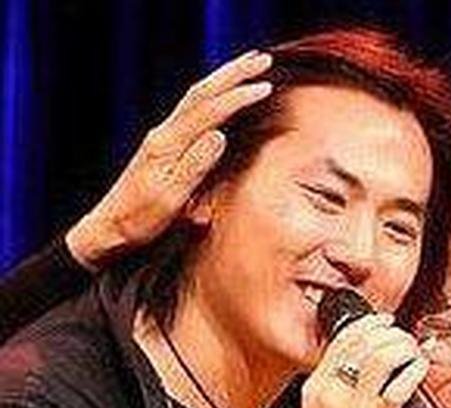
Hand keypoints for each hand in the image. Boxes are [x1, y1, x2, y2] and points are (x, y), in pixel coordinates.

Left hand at [66, 50, 272, 269]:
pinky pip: (189, 112)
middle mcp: (163, 134)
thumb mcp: (169, 198)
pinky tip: (217, 96)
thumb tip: (220, 135)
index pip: (208, 111)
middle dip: (233, 74)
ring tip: (246, 67)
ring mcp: (161, 139)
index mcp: (167, 144)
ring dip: (222, 80)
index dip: (237, 97)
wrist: (108, 228)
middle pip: (201, 93)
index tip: (265, 86)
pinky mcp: (162, 147)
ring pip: (194, 98)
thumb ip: (195, 165)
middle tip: (262, 59)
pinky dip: (210, 96)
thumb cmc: (137, 220)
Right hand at [302, 313, 429, 407]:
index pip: (341, 340)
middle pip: (361, 343)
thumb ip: (339, 381)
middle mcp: (332, 390)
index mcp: (316, 385)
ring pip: (379, 356)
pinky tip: (418, 368)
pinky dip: (413, 369)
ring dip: (401, 346)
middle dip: (389, 332)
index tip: (383, 320)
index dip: (367, 324)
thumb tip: (368, 357)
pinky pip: (398, 385)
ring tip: (411, 352)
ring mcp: (353, 405)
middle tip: (402, 337)